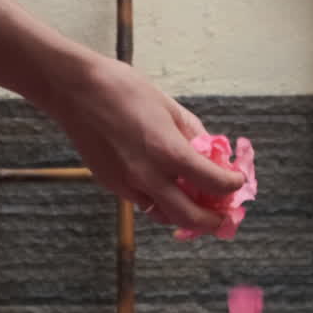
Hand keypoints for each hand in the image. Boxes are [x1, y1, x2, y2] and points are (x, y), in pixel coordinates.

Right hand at [42, 57, 244, 230]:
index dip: (231, 186)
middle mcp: (148, 175)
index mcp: (168, 151)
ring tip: (196, 206)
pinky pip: (143, 203)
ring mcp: (127, 184)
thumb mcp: (169, 106)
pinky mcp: (112, 185)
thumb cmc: (123, 89)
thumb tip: (212, 152)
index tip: (236, 181)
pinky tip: (167, 189)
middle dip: (211, 222)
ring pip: (164, 216)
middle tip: (222, 218)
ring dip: (185, 216)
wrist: (75, 91)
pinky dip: (160, 202)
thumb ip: (193, 134)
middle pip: (190, 217)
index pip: (213, 182)